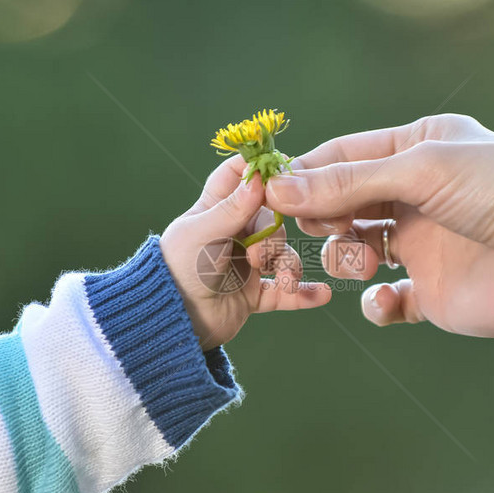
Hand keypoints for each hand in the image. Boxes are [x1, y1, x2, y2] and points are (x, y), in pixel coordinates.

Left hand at [161, 155, 331, 349]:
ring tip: (286, 282)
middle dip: (274, 237)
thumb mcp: (203, 234)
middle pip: (272, 220)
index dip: (259, 170)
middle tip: (258, 257)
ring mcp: (245, 264)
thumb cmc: (178, 270)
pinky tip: (322, 293)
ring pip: (282, 255)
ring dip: (289, 267)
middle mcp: (233, 234)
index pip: (238, 177)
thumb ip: (233, 207)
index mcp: (214, 210)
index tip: (282, 172)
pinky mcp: (252, 294)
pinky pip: (285, 292)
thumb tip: (260, 176)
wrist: (171, 322)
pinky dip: (302, 293)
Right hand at [265, 113, 493, 336]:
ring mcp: (423, 247)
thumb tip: (279, 187)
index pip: (344, 156)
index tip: (268, 190)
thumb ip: (348, 182)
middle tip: (308, 225)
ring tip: (361, 259)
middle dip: (320, 215)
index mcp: (417, 151)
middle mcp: (416, 197)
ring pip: (354, 251)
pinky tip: (390, 298)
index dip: (305, 174)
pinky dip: (378, 304)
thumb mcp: (419, 170)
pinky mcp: (432, 294)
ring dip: (345, 256)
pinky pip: (385, 302)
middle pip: (342, 205)